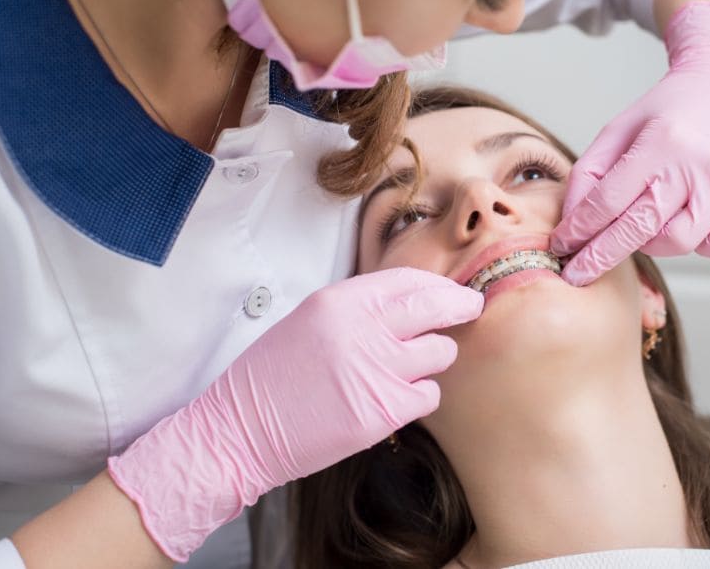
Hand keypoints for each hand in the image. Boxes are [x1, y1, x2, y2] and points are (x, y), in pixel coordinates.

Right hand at [107, 268, 482, 560]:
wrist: (240, 431)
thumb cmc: (272, 377)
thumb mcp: (309, 321)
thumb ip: (358, 309)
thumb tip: (409, 303)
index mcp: (339, 301)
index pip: (407, 279)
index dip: (436, 283)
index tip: (449, 289)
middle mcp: (362, 329)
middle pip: (435, 306)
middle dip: (460, 305)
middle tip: (469, 308)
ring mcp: (376, 371)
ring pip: (440, 352)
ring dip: (434, 357)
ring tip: (412, 366)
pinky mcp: (384, 411)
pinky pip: (429, 395)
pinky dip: (420, 396)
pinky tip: (397, 398)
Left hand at [551, 2, 709, 285]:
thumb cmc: (668, 112)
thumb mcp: (619, 130)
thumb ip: (589, 174)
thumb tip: (572, 224)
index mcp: (661, 142)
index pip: (609, 200)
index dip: (580, 230)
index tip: (560, 248)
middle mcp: (697, 167)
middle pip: (639, 228)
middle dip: (600, 256)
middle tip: (575, 275)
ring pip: (677, 243)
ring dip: (651, 243)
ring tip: (644, 222)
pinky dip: (698, 243)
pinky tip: (685, 221)